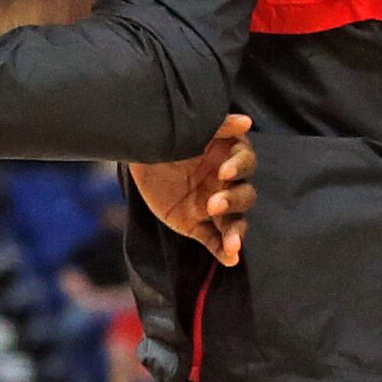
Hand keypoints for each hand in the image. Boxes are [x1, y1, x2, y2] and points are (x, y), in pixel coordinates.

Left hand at [128, 114, 258, 265]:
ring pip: (234, 222)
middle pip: (244, 196)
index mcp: (227, 157)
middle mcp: (224, 184)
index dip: (239, 168)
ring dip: (236, 233)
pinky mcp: (196, 224)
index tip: (224, 171)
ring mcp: (211, 206)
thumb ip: (217, 126)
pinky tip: (230, 259)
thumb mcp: (189, 129)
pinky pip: (213, 240)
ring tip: (233, 244)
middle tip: (214, 204)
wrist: (135, 151)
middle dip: (234, 202)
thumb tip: (246, 122)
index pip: (245, 165)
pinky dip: (223, 251)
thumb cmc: (166, 136)